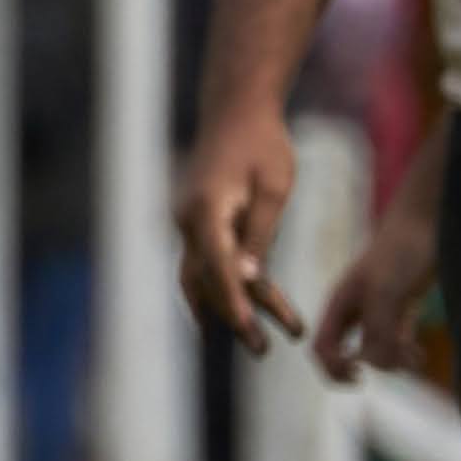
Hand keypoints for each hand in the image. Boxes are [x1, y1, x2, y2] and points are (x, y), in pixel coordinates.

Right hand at [172, 109, 307, 352]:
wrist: (236, 110)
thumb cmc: (262, 143)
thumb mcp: (273, 188)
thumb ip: (259, 235)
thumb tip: (247, 281)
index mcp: (206, 211)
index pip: (217, 266)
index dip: (233, 302)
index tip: (250, 329)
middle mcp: (188, 222)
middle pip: (207, 280)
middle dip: (235, 316)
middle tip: (263, 350)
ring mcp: (188, 224)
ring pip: (204, 278)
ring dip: (229, 309)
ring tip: (259, 343)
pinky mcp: (199, 224)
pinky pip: (208, 264)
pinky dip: (225, 289)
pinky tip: (242, 314)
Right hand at [310, 181, 436, 382]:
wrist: (428, 220)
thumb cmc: (402, 251)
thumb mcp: (386, 292)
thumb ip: (377, 329)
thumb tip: (372, 363)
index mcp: (340, 304)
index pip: (322, 348)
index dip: (335, 368)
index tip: (361, 374)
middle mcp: (355, 310)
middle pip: (347, 353)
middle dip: (371, 365)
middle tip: (398, 362)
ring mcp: (378, 309)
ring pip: (376, 350)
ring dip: (394, 361)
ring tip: (415, 357)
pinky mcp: (401, 307)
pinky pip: (396, 341)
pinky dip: (406, 352)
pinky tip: (420, 353)